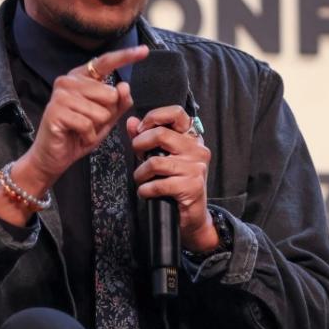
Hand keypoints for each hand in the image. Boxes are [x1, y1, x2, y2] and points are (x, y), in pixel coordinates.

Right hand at [0, 45, 149, 225]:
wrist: (53, 156)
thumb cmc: (78, 135)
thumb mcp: (106, 119)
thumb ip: (118, 103)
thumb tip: (124, 86)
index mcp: (81, 78)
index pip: (105, 62)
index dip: (126, 56)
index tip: (145, 50)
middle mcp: (68, 81)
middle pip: (109, 94)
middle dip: (106, 115)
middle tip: (89, 123)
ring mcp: (60, 95)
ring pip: (100, 111)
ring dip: (96, 128)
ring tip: (81, 130)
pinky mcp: (55, 111)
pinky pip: (88, 124)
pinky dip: (88, 136)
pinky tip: (77, 136)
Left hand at [126, 106, 217, 252]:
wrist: (192, 214)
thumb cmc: (175, 182)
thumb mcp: (161, 156)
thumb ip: (146, 137)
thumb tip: (130, 121)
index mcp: (191, 137)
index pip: (176, 113)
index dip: (154, 117)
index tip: (140, 129)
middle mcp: (197, 149)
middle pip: (160, 134)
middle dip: (139, 144)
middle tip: (136, 156)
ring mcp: (196, 168)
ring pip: (155, 162)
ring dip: (140, 173)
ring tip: (140, 179)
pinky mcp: (192, 186)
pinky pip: (158, 184)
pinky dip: (145, 189)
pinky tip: (146, 192)